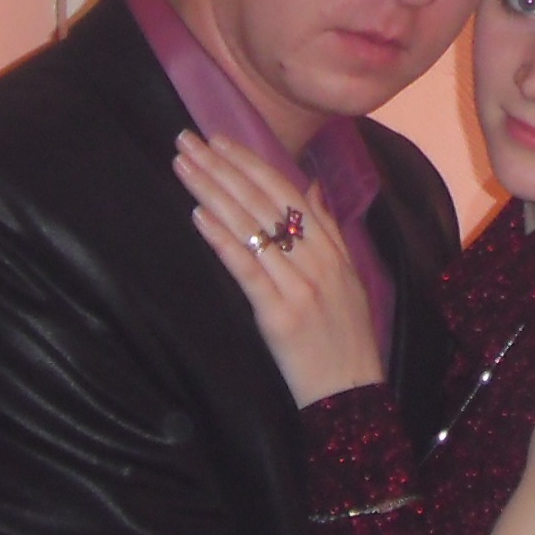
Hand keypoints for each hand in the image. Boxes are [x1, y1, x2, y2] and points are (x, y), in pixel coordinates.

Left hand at [173, 131, 382, 406]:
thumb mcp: (348, 279)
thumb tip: (312, 187)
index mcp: (333, 250)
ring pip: (251, 227)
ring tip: (183, 166)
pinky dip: (222, 240)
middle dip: (221, 168)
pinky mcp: (280, 315)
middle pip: (263, 202)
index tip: (219, 139)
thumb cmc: (345, 340)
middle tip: (186, 139)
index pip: (287, 193)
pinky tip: (198, 216)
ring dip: (212, 192)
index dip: (251, 163)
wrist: (352, 394)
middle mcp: (318, 261)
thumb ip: (329, 230)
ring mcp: (299, 287)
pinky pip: (247, 269)